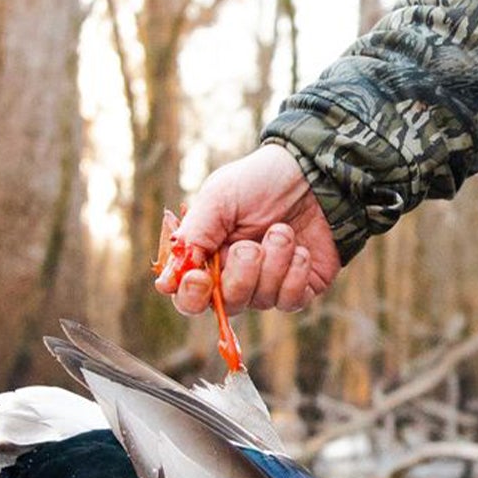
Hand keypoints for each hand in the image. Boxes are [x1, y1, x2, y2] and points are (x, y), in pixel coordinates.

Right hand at [155, 144, 341, 315]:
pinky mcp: (300, 286)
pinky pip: (290, 301)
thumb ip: (194, 235)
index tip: (199, 277)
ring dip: (273, 262)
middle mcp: (235, 277)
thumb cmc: (258, 182)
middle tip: (250, 245)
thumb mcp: (218, 198)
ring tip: (281, 230)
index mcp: (207, 257)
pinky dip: (295, 273)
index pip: (189, 298)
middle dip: (240, 275)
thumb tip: (166, 281)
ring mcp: (268, 285)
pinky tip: (300, 249)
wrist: (311, 173)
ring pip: (261, 300)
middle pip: (227, 305)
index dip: (192, 296)